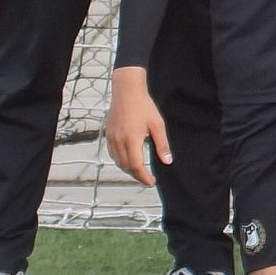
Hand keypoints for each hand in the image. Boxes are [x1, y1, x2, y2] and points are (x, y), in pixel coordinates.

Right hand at [104, 68, 169, 186]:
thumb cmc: (144, 106)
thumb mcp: (157, 125)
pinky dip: (121, 161)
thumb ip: (162, 144)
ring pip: (118, 162)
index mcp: (132, 140)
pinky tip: (129, 159)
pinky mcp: (108, 135)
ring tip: (140, 171)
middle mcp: (119, 142)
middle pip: (126, 167)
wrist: (126, 92)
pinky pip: (113, 154)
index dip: (143, 177)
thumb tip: (167, 161)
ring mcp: (111, 139)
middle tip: (147, 179)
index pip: (136, 166)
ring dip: (128, 169)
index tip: (151, 182)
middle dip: (137, 175)